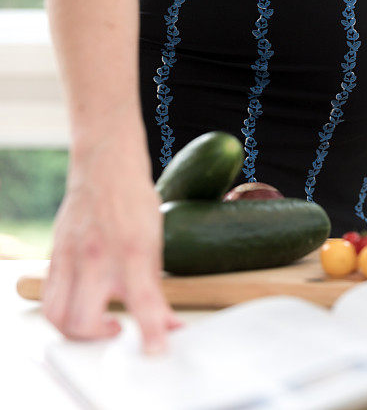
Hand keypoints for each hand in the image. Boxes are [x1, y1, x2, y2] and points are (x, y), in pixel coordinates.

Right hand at [42, 133, 179, 353]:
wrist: (105, 168)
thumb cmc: (135, 201)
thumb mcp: (156, 240)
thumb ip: (156, 284)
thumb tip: (167, 323)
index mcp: (132, 250)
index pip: (143, 301)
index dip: (152, 330)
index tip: (158, 348)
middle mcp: (97, 257)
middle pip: (82, 321)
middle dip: (100, 339)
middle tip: (121, 330)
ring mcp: (71, 258)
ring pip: (57, 316)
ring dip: (77, 332)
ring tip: (100, 324)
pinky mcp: (55, 256)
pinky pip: (49, 297)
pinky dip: (62, 313)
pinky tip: (82, 307)